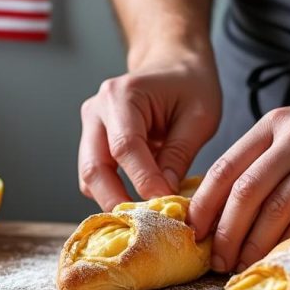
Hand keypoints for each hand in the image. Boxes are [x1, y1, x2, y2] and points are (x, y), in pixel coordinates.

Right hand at [78, 49, 220, 209]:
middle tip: (147, 226)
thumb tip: (166, 196)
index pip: (125, 148)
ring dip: (114, 201)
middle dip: (118, 201)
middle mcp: (97, 110)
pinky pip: (97, 175)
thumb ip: (180, 154)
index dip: (143, 182)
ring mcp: (90, 126)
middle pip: (94, 167)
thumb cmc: (190, 84)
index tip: (167, 206)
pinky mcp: (93, 141)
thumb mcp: (199, 115)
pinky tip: (139, 205)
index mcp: (122, 94)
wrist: (172, 63)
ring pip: (89, 176)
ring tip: (145, 219)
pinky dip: (114, 193)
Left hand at [188, 72, 289, 272]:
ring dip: (256, 243)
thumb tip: (233, 200)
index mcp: (275, 124)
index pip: (225, 167)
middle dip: (225, 232)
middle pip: (245, 192)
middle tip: (216, 260)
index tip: (193, 233)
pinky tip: (284, 256)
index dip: (204, 204)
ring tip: (244, 265)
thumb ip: (272, 154)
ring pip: (278, 207)